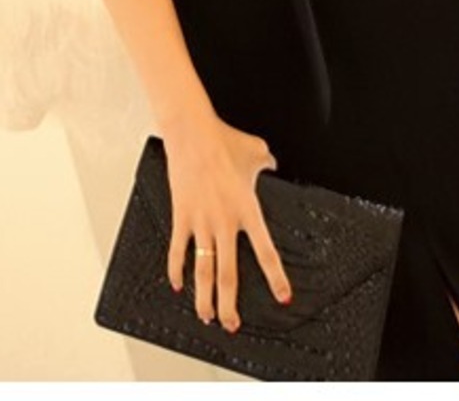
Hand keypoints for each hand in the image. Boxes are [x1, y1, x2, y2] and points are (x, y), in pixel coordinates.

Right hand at [161, 110, 292, 333]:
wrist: (193, 133)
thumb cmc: (224, 140)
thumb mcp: (258, 151)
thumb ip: (268, 163)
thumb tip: (272, 163)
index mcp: (248, 209)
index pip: (266, 252)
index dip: (275, 278)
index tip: (282, 297)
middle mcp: (225, 221)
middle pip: (229, 274)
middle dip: (230, 304)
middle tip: (233, 324)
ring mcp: (201, 222)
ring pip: (203, 270)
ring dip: (204, 297)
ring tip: (206, 316)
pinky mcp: (181, 216)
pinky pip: (177, 250)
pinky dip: (176, 269)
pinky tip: (177, 283)